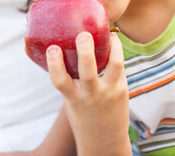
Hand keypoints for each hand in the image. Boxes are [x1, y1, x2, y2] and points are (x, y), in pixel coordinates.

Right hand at [46, 31, 130, 155]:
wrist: (104, 140)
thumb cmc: (82, 113)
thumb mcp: (71, 99)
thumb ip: (69, 78)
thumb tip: (62, 45)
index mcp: (72, 97)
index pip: (60, 80)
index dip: (54, 64)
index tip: (52, 48)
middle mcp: (91, 95)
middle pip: (88, 72)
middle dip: (85, 52)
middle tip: (83, 35)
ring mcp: (109, 92)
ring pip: (114, 66)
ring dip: (113, 47)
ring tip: (109, 34)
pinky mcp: (122, 90)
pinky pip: (120, 67)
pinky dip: (116, 52)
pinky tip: (113, 42)